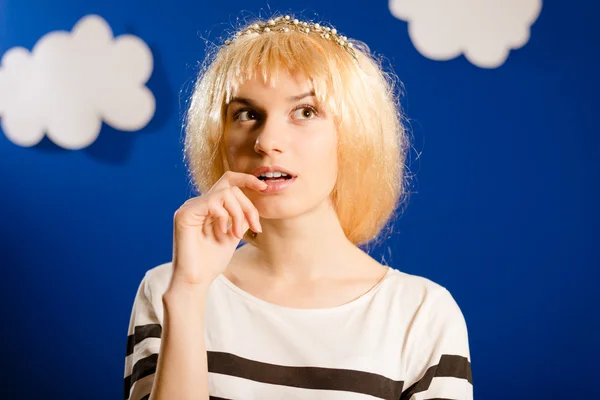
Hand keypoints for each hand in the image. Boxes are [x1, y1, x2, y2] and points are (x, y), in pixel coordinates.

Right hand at [170, 171, 266, 288]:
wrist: (196, 280)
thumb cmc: (212, 262)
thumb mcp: (233, 235)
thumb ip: (240, 218)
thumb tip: (254, 204)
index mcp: (208, 207)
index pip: (227, 182)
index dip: (247, 179)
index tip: (265, 187)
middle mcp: (198, 203)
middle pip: (230, 186)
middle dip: (248, 206)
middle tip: (255, 227)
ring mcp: (190, 207)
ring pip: (224, 192)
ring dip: (239, 214)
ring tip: (238, 235)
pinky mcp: (185, 213)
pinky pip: (212, 201)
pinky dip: (224, 216)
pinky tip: (223, 233)